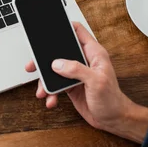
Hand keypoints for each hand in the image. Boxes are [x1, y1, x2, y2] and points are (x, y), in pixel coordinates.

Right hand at [25, 22, 147, 142]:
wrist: (113, 120)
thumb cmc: (112, 100)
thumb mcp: (96, 82)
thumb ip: (77, 69)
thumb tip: (58, 63)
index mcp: (93, 54)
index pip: (78, 32)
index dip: (65, 26)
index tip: (51, 27)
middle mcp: (84, 61)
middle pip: (60, 51)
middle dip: (45, 58)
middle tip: (34, 64)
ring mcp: (76, 73)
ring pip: (54, 69)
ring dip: (45, 80)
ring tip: (42, 90)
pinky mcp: (70, 85)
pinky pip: (55, 84)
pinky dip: (51, 92)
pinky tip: (51, 100)